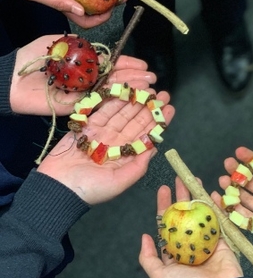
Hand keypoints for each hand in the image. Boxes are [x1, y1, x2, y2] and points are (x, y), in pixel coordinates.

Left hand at [10, 34, 155, 114]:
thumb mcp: (59, 42)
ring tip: (147, 86)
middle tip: (151, 78)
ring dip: (129, 89)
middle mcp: (85, 81)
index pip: (111, 65)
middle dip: (134, 78)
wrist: (10, 77)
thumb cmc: (32, 57)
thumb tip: (102, 51)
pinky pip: (96, 104)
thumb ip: (81, 45)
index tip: (143, 65)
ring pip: (109, 93)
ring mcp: (80, 95)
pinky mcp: (73, 108)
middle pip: (115, 80)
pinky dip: (112, 100)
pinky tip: (127, 97)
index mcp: (84, 65)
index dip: (127, 64)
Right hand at [37, 89, 174, 204]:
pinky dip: (113, 100)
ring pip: (121, 113)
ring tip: (147, 88)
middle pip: (135, 121)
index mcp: (126, 156)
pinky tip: (125, 90)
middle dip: (149, 107)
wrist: (58, 188)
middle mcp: (115, 143)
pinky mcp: (86, 127)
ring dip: (134, 100)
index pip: (146, 135)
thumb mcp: (119, 182)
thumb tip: (155, 148)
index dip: (158, 122)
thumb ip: (138, 166)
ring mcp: (101, 134)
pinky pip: (102, 111)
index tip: (169, 108)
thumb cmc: (90, 190)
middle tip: (162, 93)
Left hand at [139, 178, 242, 277]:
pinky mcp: (222, 238)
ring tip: (194, 180)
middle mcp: (190, 243)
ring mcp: (207, 239)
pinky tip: (212, 193)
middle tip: (179, 179)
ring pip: (201, 212)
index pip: (168, 223)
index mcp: (175, 251)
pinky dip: (216, 205)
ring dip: (198, 196)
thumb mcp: (160, 276)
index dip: (164, 206)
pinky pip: (219, 217)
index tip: (163, 190)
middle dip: (181, 196)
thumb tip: (144, 236)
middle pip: (184, 214)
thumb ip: (147, 258)